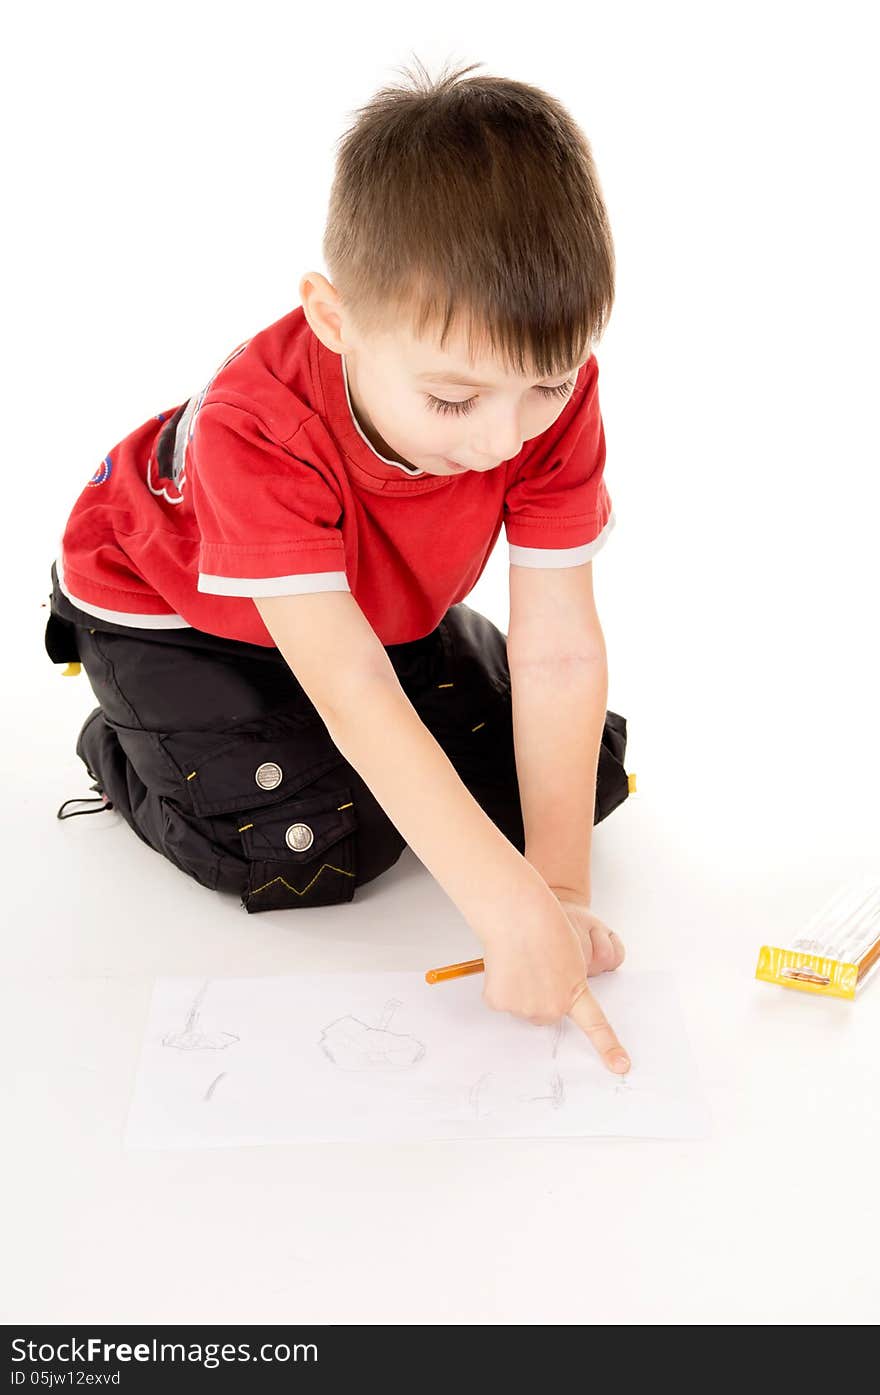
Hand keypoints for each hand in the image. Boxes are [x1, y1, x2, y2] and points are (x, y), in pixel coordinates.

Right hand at [477, 879, 630, 1073]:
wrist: (518, 914)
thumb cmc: (543, 923)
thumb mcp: (567, 954)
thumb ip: (562, 981)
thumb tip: (540, 993)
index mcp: (574, 992)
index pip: (594, 1024)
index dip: (607, 1046)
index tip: (620, 1065)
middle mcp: (552, 1007)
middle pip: (544, 1013)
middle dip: (539, 995)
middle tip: (534, 966)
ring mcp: (525, 1008)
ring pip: (520, 1007)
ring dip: (518, 988)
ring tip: (518, 959)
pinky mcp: (501, 1003)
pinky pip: (499, 1000)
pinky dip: (498, 984)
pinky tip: (502, 963)